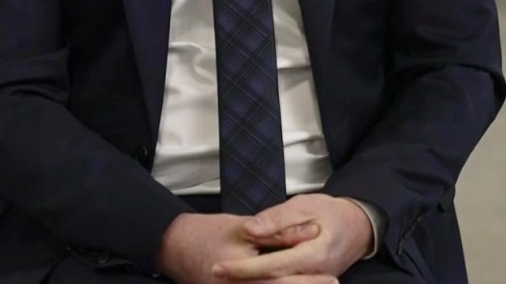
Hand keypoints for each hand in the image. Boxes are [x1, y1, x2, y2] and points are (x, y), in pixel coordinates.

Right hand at [156, 212, 320, 283]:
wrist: (174, 246)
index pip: (281, 281)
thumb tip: (311, 233)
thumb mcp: (245, 228)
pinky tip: (291, 283)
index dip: (308, 281)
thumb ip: (278, 233)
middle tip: (331, 283)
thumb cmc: (207, 234)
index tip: (331, 277)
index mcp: (239, 276)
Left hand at [212, 194, 372, 280]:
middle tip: (214, 272)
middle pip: (273, 283)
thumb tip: (251, 229)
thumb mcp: (306, 205)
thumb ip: (278, 218)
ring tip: (226, 276)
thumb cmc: (332, 213)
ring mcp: (314, 282)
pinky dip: (268, 281)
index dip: (244, 269)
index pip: (273, 267)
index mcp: (314, 255)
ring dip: (252, 282)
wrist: (358, 227)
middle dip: (242, 280)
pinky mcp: (310, 282)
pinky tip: (249, 278)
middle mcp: (314, 275)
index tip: (219, 266)